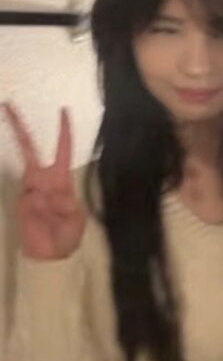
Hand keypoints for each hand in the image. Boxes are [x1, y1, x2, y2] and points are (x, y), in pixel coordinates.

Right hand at [2, 102, 85, 259]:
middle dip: (21, 126)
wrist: (49, 255)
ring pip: (22, 162)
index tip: (63, 111)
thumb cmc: (66, 236)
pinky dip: (36, 200)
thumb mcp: (76, 219)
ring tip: (6, 115)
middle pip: (31, 147)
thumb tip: (50, 194)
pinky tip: (41, 208)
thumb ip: (68, 205)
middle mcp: (44, 178)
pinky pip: (28, 192)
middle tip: (10, 105)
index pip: (63, 150)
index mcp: (62, 180)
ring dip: (17, 144)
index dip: (64, 131)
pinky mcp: (21, 199)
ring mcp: (30, 187)